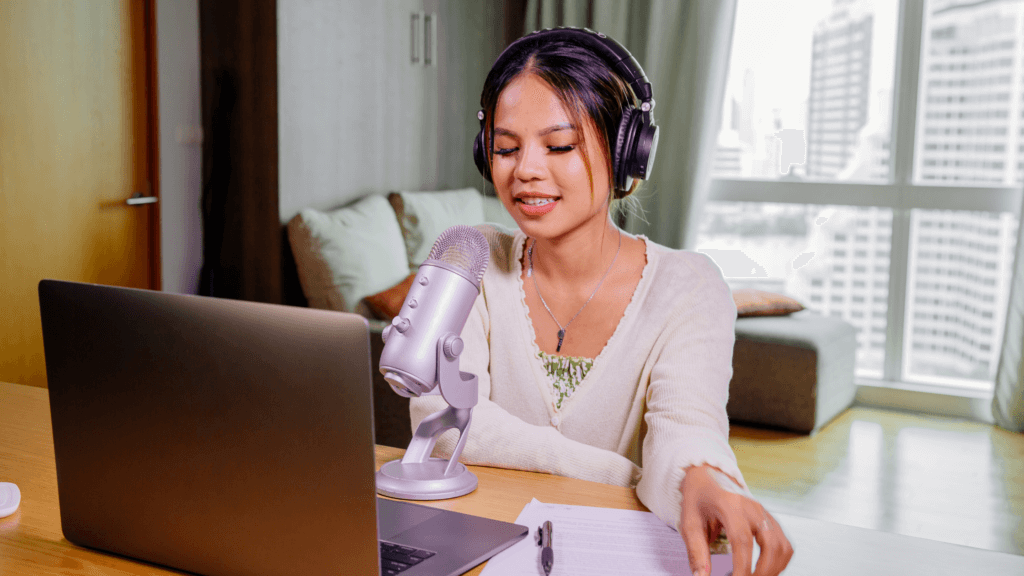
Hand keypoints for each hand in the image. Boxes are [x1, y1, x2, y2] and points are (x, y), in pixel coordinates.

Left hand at [678, 465, 792, 575]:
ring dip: (773, 568)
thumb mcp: (689, 522)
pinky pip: (784, 544)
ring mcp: (764, 513)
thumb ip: (696, 551)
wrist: (709, 476)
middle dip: (763, 571)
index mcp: (730, 505)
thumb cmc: (699, 498)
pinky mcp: (770, 519)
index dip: (742, 567)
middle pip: (771, 545)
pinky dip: (778, 561)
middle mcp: (753, 508)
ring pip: (783, 546)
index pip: (742, 540)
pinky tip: (763, 570)